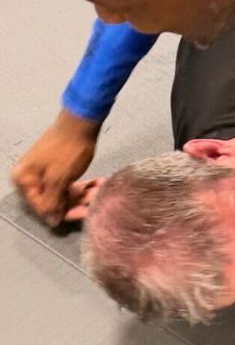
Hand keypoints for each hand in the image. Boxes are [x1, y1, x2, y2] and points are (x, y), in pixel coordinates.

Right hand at [11, 110, 101, 226]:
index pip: (41, 207)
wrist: (80, 122)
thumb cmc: (68, 151)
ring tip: (101, 189)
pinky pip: (69, 183)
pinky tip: (99, 183)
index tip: (84, 214)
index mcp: (23, 180)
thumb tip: (51, 222)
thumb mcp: (59, 179)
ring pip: (64, 192)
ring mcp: (44, 172)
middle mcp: (30, 177)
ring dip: (84, 194)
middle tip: (96, 201)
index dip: (62, 212)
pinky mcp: (58, 167)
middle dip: (77, 202)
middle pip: (53, 200)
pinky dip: (84, 185)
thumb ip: (53, 202)